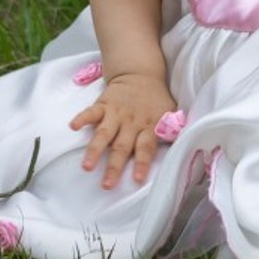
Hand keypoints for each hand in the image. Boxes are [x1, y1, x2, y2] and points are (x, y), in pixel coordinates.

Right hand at [70, 71, 176, 189]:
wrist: (141, 73)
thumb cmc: (155, 99)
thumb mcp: (169, 112)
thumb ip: (170, 130)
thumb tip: (185, 146)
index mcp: (149, 126)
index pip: (146, 147)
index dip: (142, 162)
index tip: (137, 179)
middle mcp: (132, 122)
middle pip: (122, 146)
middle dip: (114, 166)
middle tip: (106, 185)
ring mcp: (116, 113)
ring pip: (104, 133)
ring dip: (95, 150)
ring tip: (87, 166)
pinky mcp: (103, 104)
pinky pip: (91, 112)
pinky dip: (82, 118)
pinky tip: (73, 126)